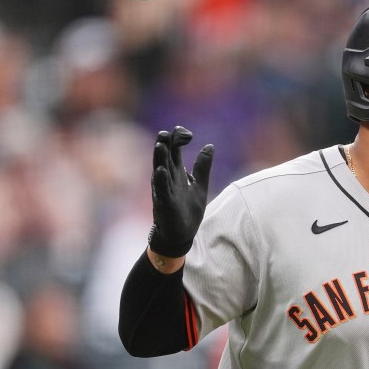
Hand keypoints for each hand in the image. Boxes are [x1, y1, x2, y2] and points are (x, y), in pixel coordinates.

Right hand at [148, 126, 213, 257]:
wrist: (181, 235)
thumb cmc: (187, 210)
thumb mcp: (200, 185)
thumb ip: (203, 166)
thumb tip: (209, 145)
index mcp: (176, 173)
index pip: (174, 150)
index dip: (178, 139)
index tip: (187, 134)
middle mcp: (167, 179)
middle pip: (164, 156)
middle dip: (165, 144)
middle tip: (166, 132)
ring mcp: (164, 191)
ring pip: (160, 171)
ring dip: (159, 158)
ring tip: (160, 145)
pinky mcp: (164, 204)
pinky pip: (161, 191)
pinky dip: (160, 180)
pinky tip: (160, 171)